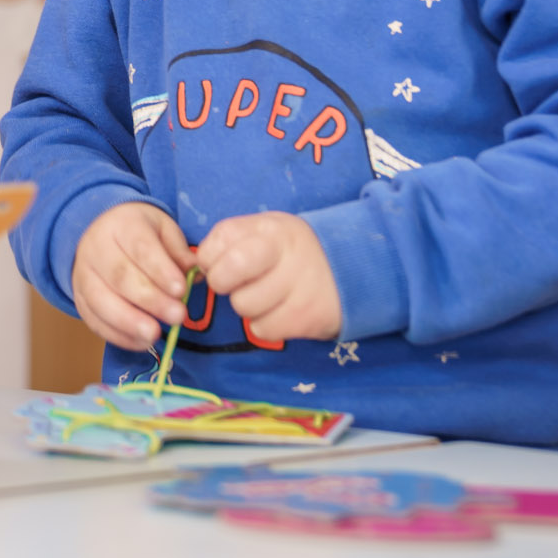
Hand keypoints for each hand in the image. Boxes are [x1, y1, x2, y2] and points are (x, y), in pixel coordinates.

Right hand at [71, 201, 195, 350]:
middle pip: (120, 277)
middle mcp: (95, 248)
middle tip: (178, 316)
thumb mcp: (163, 230)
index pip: (139, 247)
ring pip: (101, 301)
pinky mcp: (80, 299)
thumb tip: (196, 272)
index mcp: (120, 225)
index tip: (181, 289)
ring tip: (155, 335)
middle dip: (150, 300)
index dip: (160, 270)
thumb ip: (179, 251)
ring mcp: (83, 275)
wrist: (101, 234)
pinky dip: (118, 335)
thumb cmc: (139, 234)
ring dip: (130, 321)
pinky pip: (94, 320)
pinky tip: (141, 342)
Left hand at [195, 212, 341, 343]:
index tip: (221, 263)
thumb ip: (234, 240)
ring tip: (270, 295)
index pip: (219, 241)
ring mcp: (298, 287)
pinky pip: (263, 329)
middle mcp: (285, 254)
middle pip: (224, 277)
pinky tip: (284, 310)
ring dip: (249, 306)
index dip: (210, 258)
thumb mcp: (269, 231)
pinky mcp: (306, 317)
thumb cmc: (296, 252)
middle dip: (223, 284)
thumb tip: (200, 264)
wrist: (357, 272)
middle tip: (239, 283)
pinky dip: (268, 323)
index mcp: (271, 229)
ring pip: (242, 307)